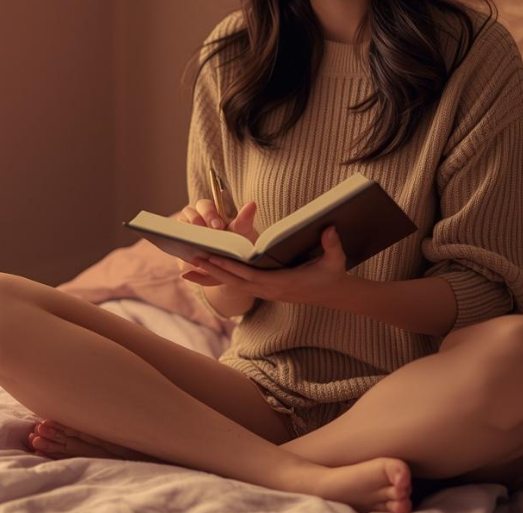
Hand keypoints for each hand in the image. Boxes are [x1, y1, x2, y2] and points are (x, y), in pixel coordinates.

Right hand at [174, 199, 259, 286]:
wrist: (232, 265)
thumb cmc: (238, 244)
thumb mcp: (243, 233)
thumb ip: (245, 219)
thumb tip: (252, 203)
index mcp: (211, 212)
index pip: (204, 206)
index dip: (209, 213)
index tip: (218, 226)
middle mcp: (196, 218)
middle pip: (189, 213)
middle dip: (198, 222)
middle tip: (209, 235)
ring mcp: (188, 232)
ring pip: (182, 227)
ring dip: (189, 234)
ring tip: (200, 246)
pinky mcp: (183, 247)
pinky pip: (178, 244)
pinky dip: (184, 248)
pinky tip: (193, 258)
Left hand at [186, 225, 350, 306]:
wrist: (335, 294)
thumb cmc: (333, 274)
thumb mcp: (336, 260)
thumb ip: (332, 245)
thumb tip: (330, 228)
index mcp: (283, 284)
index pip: (251, 277)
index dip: (231, 268)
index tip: (214, 259)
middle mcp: (270, 290)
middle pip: (236, 282)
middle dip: (213, 271)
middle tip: (191, 260)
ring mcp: (266, 292)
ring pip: (234, 285)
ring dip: (212, 277)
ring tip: (187, 271)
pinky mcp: (265, 289)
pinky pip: (239, 285)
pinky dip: (222, 279)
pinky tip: (206, 274)